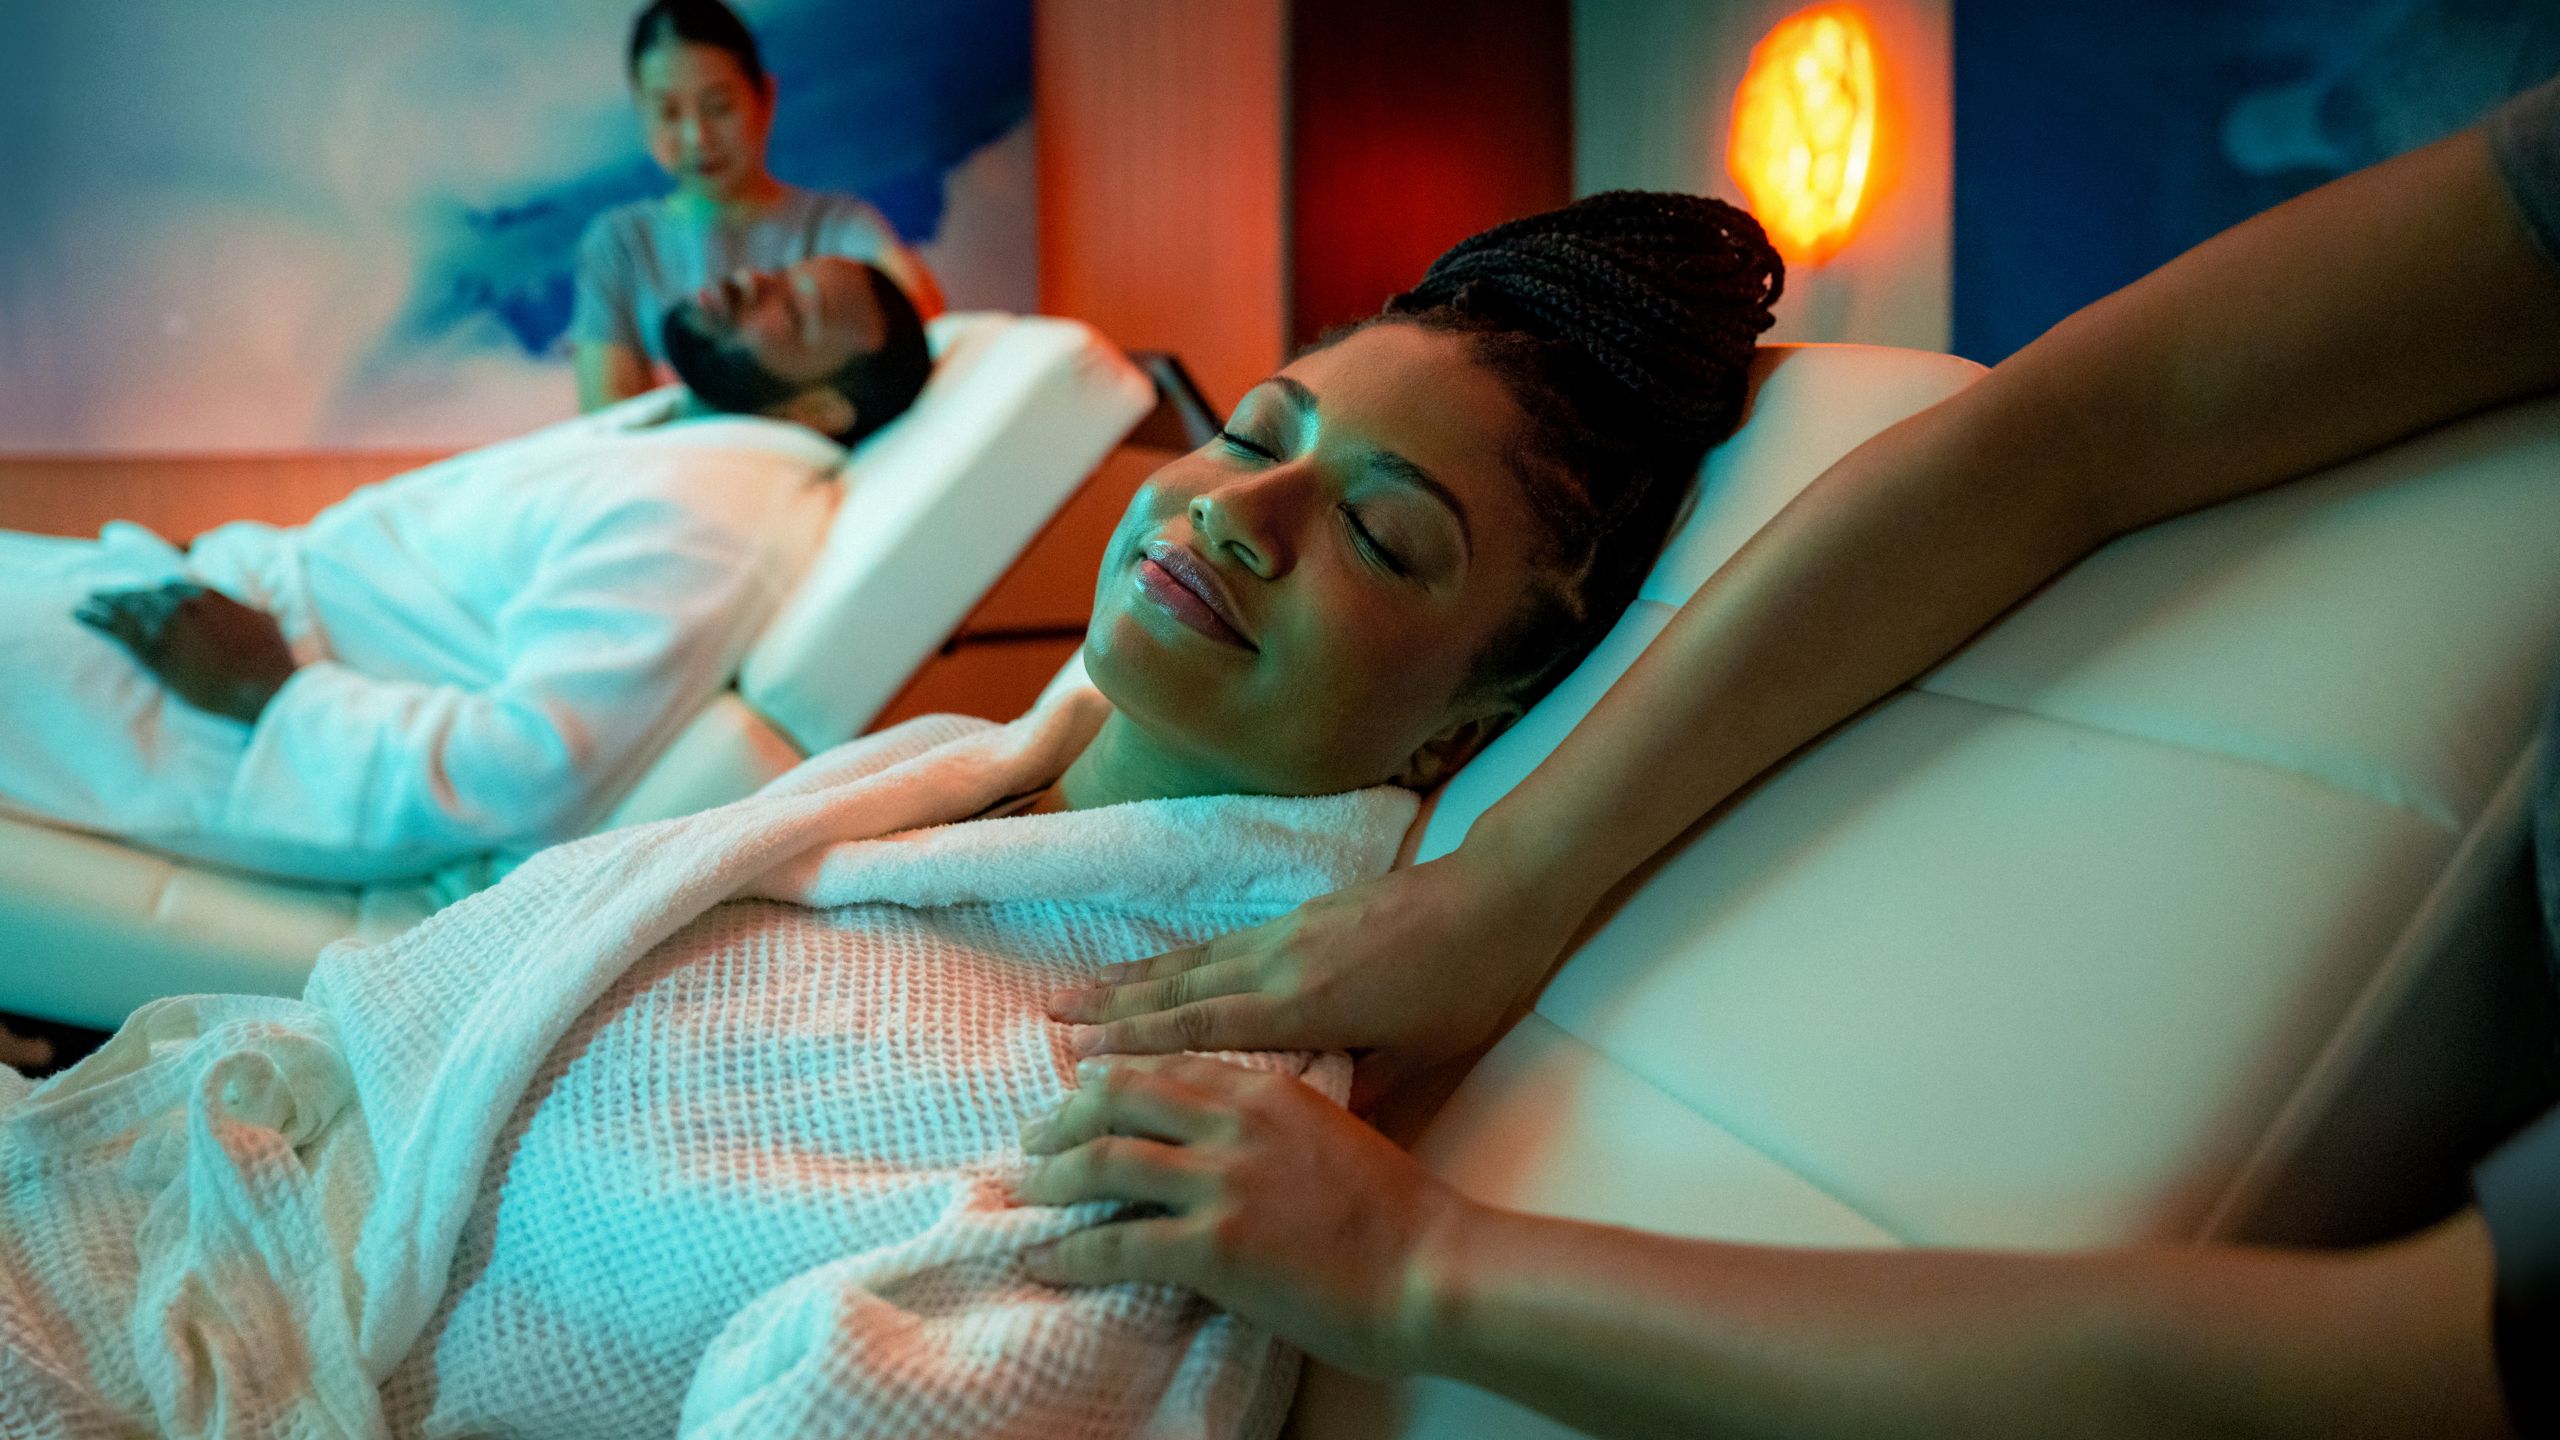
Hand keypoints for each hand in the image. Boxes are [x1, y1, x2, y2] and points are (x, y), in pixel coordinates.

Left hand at [76, 581, 297, 722]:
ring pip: (126, 607)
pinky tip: (80, 613)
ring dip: (103, 602)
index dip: (156, 591)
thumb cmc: (271, 660)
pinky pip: (116, 629)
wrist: (263, 685)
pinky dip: (95, 618)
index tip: (144, 594)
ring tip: (85, 601)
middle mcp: (185, 603)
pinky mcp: (154, 650)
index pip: (173, 586)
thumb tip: (247, 610)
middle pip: (144, 593)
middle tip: (102, 594)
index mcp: (211, 595)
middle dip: (123, 594)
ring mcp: (167, 625)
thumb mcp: (265, 622)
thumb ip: (245, 610)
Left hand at [1016, 1055, 1473, 1376]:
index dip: (1113, 1075)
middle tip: (1033, 1140)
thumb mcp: (1334, 1135)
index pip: (1166, 1065)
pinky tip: (1042, 1261)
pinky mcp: (1213, 1244)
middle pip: (1119, 1096)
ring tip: (1023, 1194)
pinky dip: (1067, 1253)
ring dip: (1051, 1178)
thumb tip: (1239, 1139)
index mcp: (1266, 1088)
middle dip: (1064, 1117)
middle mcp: (1235, 1120)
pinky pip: (1116, 1243)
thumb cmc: (1400, 1215)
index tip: (1080, 1090)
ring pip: (1103, 1161)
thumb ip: (1280, 1122)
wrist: (1434, 1268)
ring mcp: (1222, 1180)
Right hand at [1043, 849, 1576, 1109]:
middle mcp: (1281, 963)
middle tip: (1051, 1020)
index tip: (1077, 1059)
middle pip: (1178, 988)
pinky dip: (1180, 958)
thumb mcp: (1419, 1057)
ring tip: (1083, 989)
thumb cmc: (1469, 985)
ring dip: (1134, 977)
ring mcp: (1291, 932)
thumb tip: (1306, 1127)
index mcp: (1303, 1006)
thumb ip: (1356, 1091)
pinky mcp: (1308, 913)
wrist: (1502, 894)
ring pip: (1195, 959)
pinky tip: (1165, 966)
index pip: (1198, 1030)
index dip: (1133, 1045)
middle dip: (1111, 1006)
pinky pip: (1223, 943)